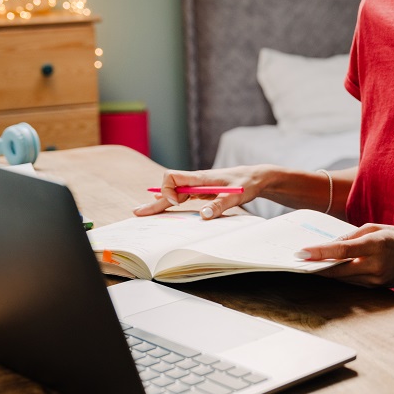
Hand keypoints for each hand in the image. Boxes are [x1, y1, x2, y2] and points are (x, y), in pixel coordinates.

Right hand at [133, 166, 263, 219]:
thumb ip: (220, 205)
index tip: (177, 203)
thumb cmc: (246, 183)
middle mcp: (195, 182)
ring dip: (160, 203)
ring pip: (173, 193)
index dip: (168, 190)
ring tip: (144, 213)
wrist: (255, 177)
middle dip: (154, 200)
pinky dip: (170, 203)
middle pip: (168, 188)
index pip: (172, 177)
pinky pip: (181, 197)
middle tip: (138, 213)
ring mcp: (197, 187)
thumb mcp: (236, 195)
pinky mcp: (201, 193)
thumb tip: (203, 216)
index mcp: (200, 178)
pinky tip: (162, 208)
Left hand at [296, 224, 393, 288]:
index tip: (301, 253)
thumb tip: (332, 245)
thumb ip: (353, 236)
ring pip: (344, 279)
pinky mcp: (377, 288)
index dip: (319, 253)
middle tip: (299, 262)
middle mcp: (375, 265)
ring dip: (327, 272)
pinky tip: (330, 270)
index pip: (342, 251)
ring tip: (310, 265)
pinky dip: (341, 276)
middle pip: (338, 270)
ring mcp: (377, 280)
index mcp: (375, 245)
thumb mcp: (378, 228)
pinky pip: (353, 282)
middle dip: (317, 267)